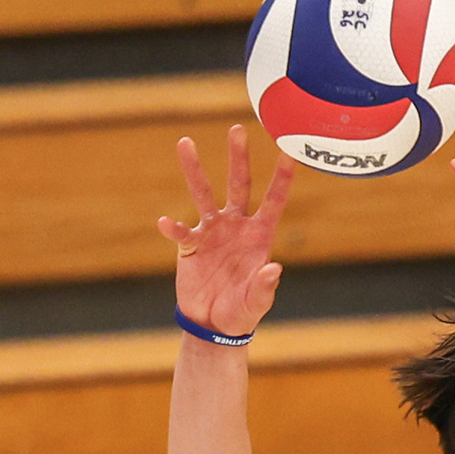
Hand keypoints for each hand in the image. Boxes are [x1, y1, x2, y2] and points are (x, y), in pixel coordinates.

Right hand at [158, 125, 295, 337]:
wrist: (213, 324)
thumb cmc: (241, 313)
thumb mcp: (256, 303)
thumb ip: (264, 287)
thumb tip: (274, 269)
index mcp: (259, 236)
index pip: (273, 202)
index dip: (281, 179)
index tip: (288, 152)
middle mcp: (236, 226)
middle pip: (238, 185)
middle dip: (238, 158)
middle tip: (236, 129)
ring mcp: (212, 232)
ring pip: (203, 194)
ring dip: (195, 170)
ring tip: (185, 143)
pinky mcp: (190, 245)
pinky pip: (181, 233)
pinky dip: (174, 228)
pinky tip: (166, 223)